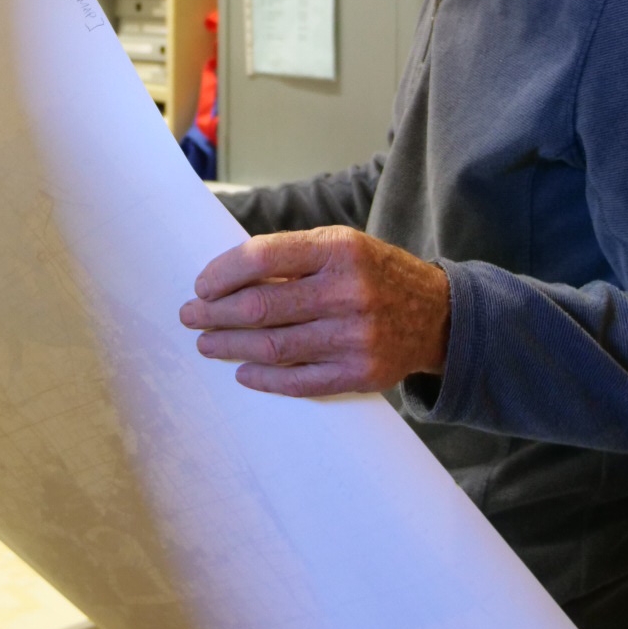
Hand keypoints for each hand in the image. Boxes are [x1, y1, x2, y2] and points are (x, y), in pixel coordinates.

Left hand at [179, 227, 450, 396]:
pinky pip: (299, 381)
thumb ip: (289, 258)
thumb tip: (223, 278)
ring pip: (273, 347)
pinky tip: (243, 371)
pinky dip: (264, 378)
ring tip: (207, 343)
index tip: (201, 286)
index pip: (262, 258)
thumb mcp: (340, 247)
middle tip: (191, 316)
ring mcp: (355, 337)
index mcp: (339, 250)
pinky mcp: (360, 373)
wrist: (437, 315)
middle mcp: (348, 292)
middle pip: (260, 307)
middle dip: (214, 313)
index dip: (222, 274)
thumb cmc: (373, 274)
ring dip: (229, 347)